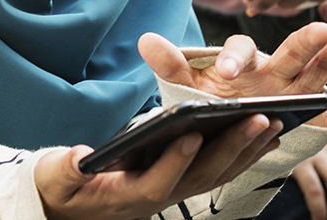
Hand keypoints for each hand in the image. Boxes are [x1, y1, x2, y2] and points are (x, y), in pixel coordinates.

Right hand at [36, 115, 283, 219]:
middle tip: (256, 119)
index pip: (158, 182)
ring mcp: (174, 192)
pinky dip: (243, 152)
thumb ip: (66, 169)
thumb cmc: (62, 187)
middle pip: (201, 176)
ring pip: (217, 174)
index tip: (193, 133)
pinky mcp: (182, 182)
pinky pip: (218, 170)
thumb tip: (79, 156)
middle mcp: (158, 198)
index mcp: (127, 195)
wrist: (73, 206)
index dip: (175, 159)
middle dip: (230, 148)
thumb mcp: (55, 178)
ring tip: (271, 120)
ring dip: (246, 149)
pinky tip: (264, 134)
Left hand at [138, 19, 326, 128]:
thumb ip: (170, 65)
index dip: (235, 58)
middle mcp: (276, 71)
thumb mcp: (185, 89)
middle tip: (316, 27)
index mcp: (244, 62)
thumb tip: (144, 38)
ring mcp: (300, 90)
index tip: (231, 70)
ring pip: (323, 67)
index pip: (240, 51)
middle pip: (291, 51)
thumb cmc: (209, 105)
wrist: (224, 132)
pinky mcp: (317, 111)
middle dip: (304, 40)